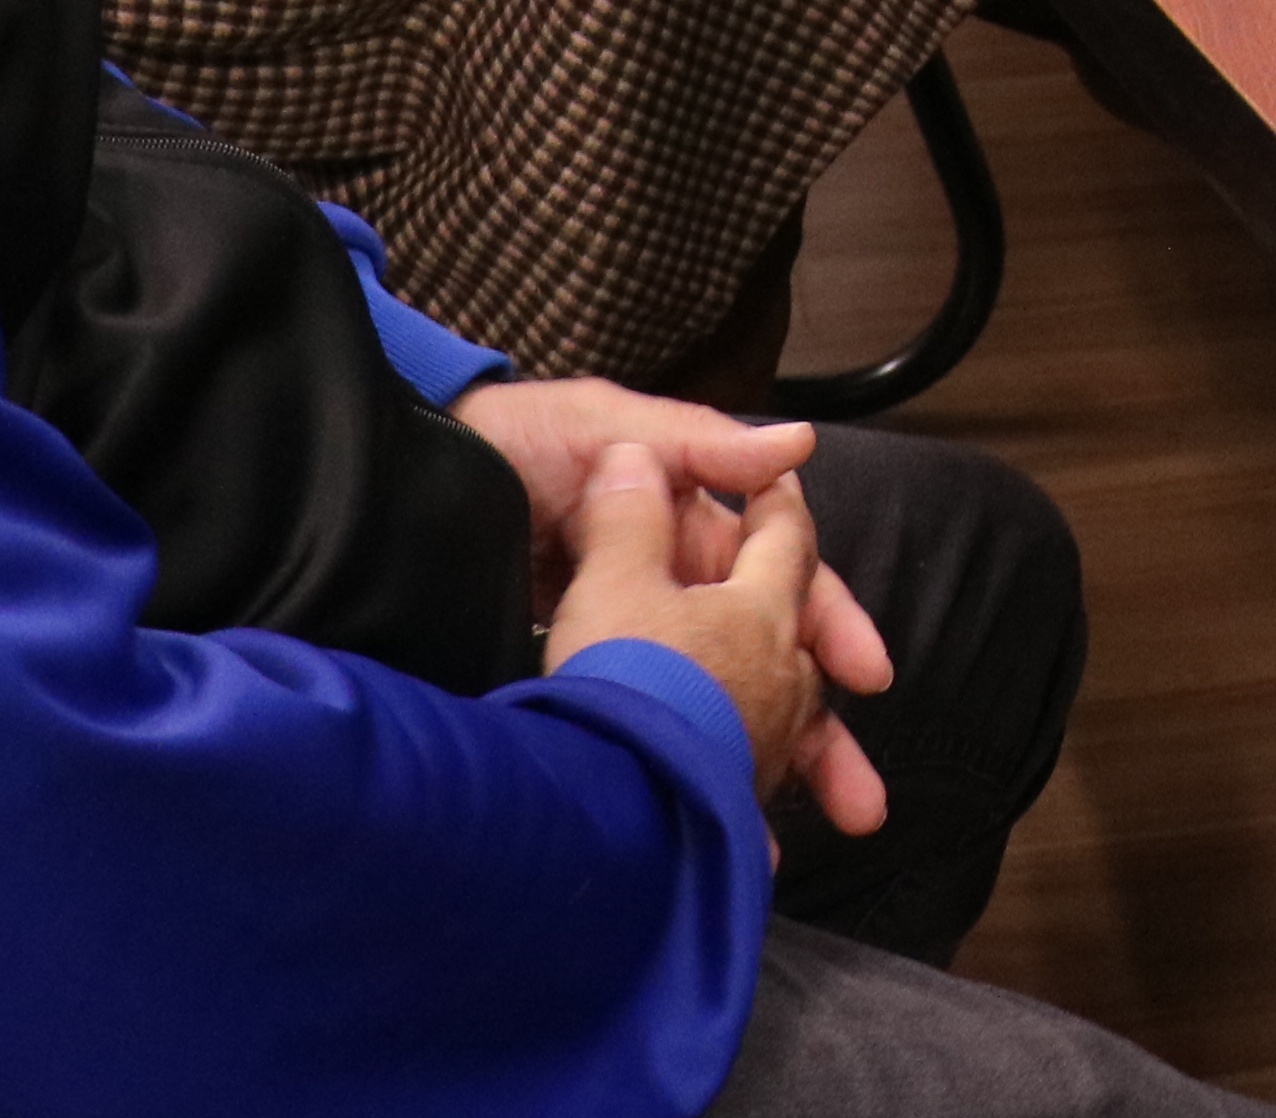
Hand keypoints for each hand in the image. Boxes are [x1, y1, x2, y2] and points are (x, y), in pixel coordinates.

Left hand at [543, 436, 893, 835]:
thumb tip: (798, 444)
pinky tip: (700, 840)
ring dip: (755, 778)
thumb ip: (697, 442)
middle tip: (861, 800)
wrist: (408, 490)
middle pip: (761, 668)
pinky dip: (679, 788)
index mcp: (691, 533)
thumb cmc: (514, 444)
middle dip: (817, 734)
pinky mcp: (585, 688)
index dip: (829, 626)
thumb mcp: (604, 426)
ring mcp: (630, 646)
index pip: (779, 582)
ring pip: (711, 715)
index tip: (867, 675)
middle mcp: (673, 592)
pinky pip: (646, 740)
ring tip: (779, 849)